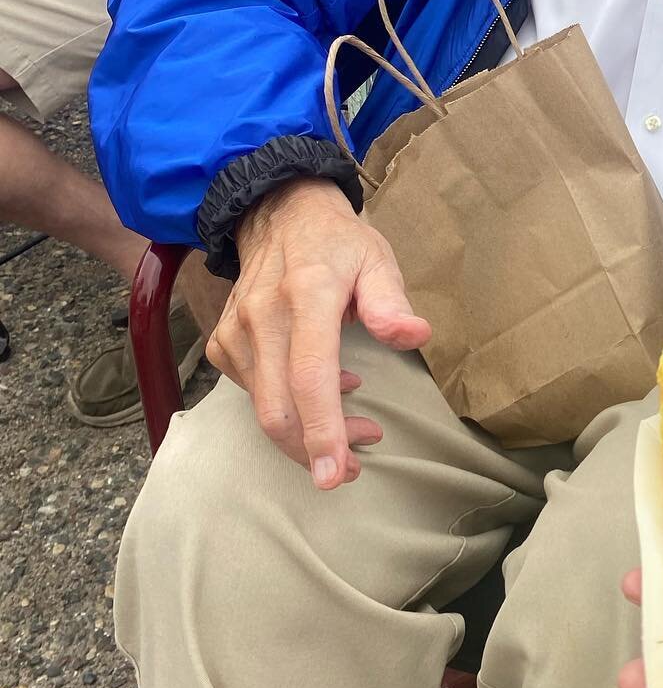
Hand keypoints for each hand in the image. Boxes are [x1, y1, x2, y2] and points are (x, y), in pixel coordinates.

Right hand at [207, 177, 431, 489]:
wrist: (280, 212)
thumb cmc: (338, 244)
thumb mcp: (377, 260)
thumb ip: (392, 301)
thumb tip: (414, 336)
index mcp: (307, 294)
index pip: (310, 376)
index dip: (323, 431)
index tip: (337, 474)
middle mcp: (263, 315)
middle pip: (278, 408)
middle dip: (316, 449)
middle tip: (357, 463)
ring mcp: (237, 330)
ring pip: (263, 408)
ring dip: (306, 432)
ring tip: (355, 425)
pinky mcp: (224, 341)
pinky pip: (250, 392)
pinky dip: (286, 406)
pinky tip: (321, 392)